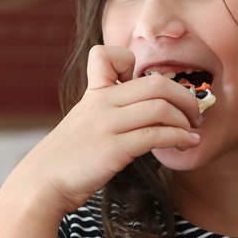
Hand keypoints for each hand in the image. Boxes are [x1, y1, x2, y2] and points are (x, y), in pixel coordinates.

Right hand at [14, 45, 200, 214]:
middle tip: (194, 114)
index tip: (152, 89)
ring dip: (186, 120)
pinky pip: (156, 135)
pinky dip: (180, 138)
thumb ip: (107, 110)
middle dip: (185, 97)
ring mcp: (106, 125)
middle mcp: (101, 103)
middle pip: (156, 84)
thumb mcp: (83, 121)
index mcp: (94, 93)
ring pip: (161, 108)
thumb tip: (144, 110)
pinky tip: (187, 144)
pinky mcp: (113, 149)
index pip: (110, 55)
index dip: (135, 63)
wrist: (42, 182)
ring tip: (193, 132)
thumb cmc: (68, 156)